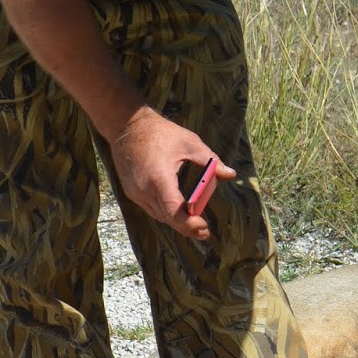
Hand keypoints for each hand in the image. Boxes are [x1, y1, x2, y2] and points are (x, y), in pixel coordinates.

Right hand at [104, 108, 236, 240]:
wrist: (126, 126)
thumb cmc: (160, 132)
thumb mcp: (190, 143)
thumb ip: (210, 161)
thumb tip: (231, 174)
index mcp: (159, 177)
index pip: (173, 209)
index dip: (188, 223)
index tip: (204, 227)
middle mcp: (144, 189)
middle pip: (167, 217)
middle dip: (186, 227)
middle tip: (205, 232)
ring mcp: (135, 192)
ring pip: (158, 215)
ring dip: (176, 221)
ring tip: (195, 225)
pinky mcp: (131, 192)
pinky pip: (151, 208)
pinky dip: (165, 213)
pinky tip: (178, 212)